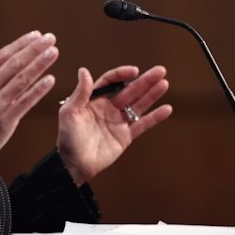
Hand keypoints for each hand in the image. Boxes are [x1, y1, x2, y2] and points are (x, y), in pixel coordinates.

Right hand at [0, 31, 58, 185]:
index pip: (2, 56)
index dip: (21, 44)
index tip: (35, 36)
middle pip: (14, 64)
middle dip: (34, 49)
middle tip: (49, 39)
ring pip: (21, 80)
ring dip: (39, 65)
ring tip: (52, 53)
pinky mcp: (6, 120)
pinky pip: (25, 102)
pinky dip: (38, 90)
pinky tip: (49, 80)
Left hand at [57, 65, 172, 185]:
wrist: (74, 165)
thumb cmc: (67, 138)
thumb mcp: (70, 113)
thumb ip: (80, 92)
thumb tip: (84, 70)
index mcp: (94, 99)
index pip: (111, 81)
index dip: (122, 75)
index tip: (134, 71)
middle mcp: (108, 108)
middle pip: (130, 90)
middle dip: (145, 80)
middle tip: (160, 71)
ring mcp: (118, 121)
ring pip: (139, 104)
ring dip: (152, 94)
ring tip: (164, 83)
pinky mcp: (126, 136)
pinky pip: (142, 124)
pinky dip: (155, 117)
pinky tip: (166, 109)